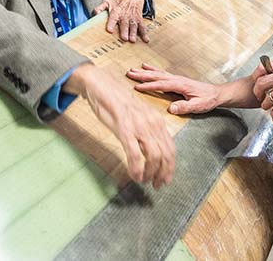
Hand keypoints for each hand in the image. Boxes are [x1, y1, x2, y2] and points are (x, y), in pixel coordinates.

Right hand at [65, 64, 174, 188]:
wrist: (102, 87)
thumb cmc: (118, 103)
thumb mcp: (139, 116)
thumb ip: (148, 130)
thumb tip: (154, 150)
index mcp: (157, 121)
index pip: (170, 148)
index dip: (170, 167)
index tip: (165, 179)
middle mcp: (152, 124)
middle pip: (165, 155)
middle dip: (163, 174)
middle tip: (156, 185)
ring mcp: (139, 126)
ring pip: (153, 156)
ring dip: (150, 173)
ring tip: (144, 181)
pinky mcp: (124, 129)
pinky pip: (134, 154)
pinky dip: (136, 168)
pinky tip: (134, 175)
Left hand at [93, 0, 148, 42]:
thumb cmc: (118, 1)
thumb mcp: (108, 2)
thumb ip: (100, 8)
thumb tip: (94, 13)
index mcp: (116, 12)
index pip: (113, 18)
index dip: (111, 24)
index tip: (110, 30)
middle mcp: (124, 15)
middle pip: (124, 24)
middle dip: (124, 31)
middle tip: (124, 38)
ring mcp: (132, 18)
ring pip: (133, 26)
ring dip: (133, 33)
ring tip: (132, 40)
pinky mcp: (139, 19)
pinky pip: (142, 27)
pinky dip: (144, 33)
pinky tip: (146, 40)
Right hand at [127, 63, 223, 114]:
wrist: (216, 94)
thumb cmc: (207, 100)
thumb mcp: (198, 106)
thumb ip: (185, 107)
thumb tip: (171, 108)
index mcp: (180, 85)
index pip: (161, 85)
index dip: (148, 86)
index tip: (136, 87)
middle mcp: (177, 79)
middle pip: (156, 76)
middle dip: (142, 75)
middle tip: (129, 73)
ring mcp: (176, 78)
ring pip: (157, 73)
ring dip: (145, 71)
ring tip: (133, 69)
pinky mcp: (176, 79)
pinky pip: (162, 73)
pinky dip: (153, 70)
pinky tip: (147, 67)